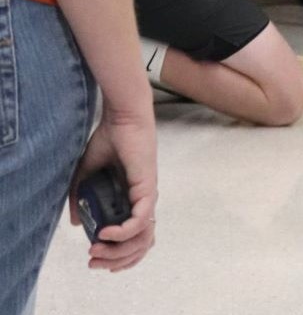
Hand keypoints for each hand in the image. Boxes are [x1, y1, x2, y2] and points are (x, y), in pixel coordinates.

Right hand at [70, 107, 156, 271]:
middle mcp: (143, 200)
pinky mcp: (147, 187)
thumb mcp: (86, 174)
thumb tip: (78, 225)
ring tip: (97, 249)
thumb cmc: (108, 140)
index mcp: (131, 199)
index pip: (134, 238)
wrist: (121, 118)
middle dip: (116, 260)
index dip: (118, 254)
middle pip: (141, 244)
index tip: (93, 257)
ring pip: (143, 237)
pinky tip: (104, 232)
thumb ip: (81, 199)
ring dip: (118, 250)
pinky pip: (140, 219)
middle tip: (93, 260)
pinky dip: (123, 231)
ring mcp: (147, 195)